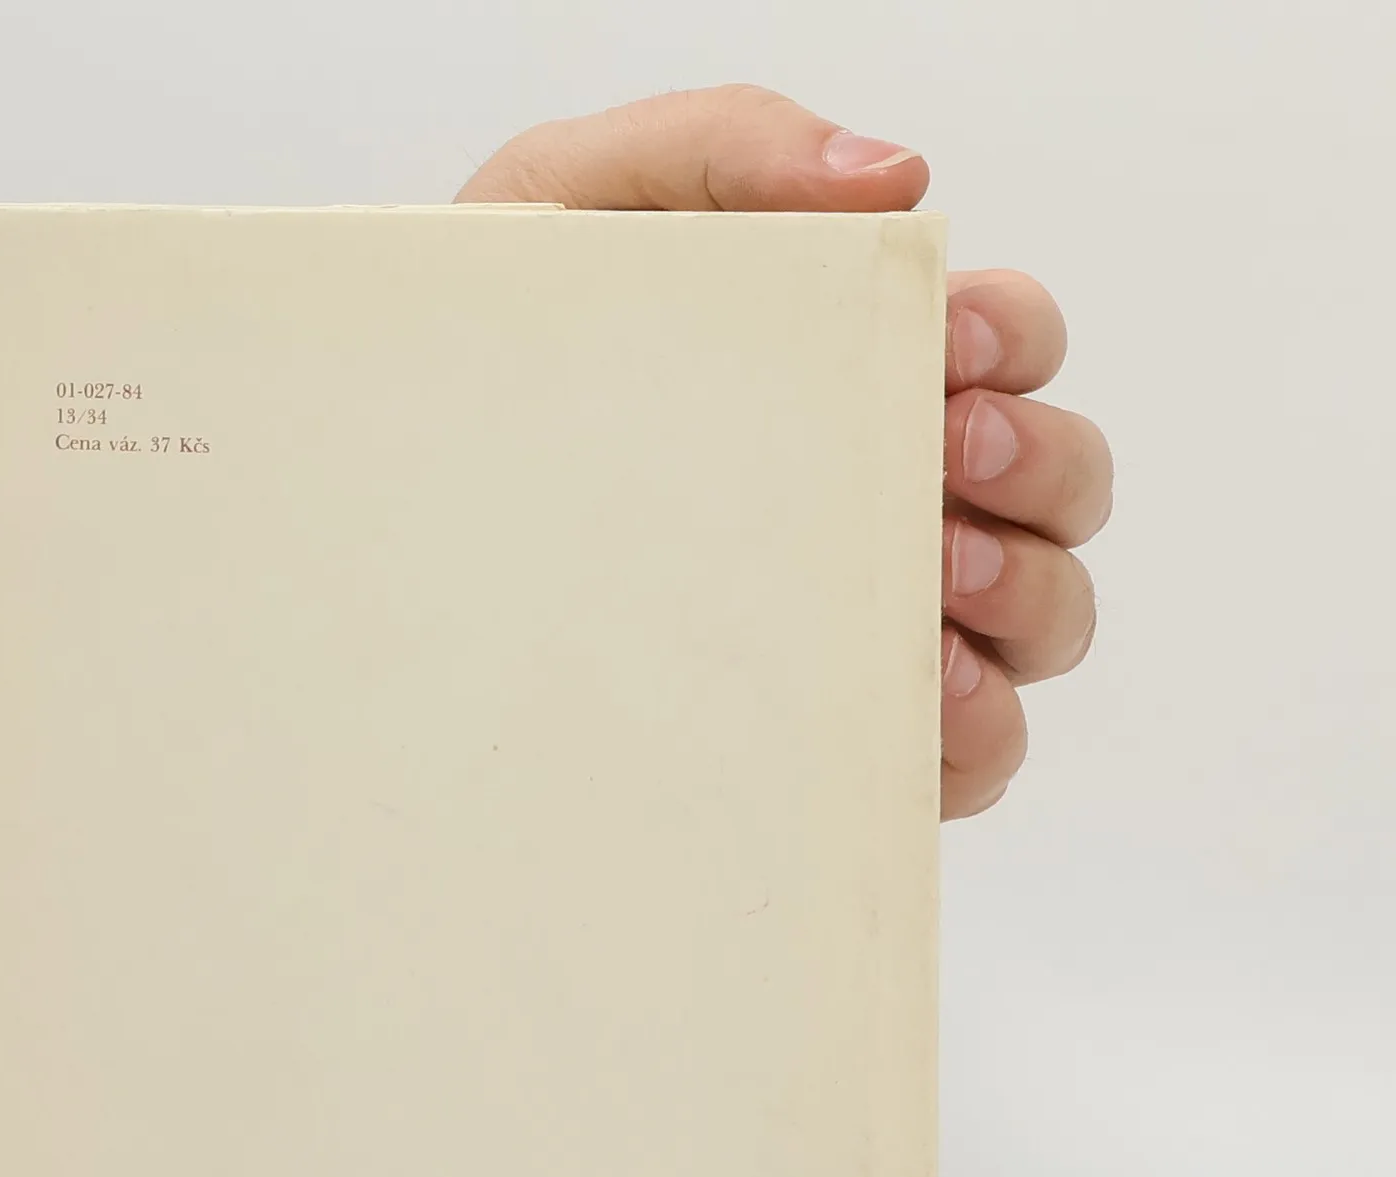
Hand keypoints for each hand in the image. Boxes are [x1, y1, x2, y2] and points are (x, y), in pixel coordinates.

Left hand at [458, 87, 1111, 819]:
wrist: (387, 510)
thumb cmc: (487, 366)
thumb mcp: (571, 206)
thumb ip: (726, 150)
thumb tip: (896, 175)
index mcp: (849, 369)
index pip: (1007, 345)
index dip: (1016, 339)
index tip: (949, 340)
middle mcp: (880, 495)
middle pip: (1060, 486)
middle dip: (1043, 466)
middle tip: (952, 453)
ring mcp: (869, 623)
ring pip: (1043, 622)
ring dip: (1030, 597)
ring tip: (938, 577)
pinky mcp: (834, 735)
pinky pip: (967, 753)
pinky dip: (977, 729)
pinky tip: (916, 694)